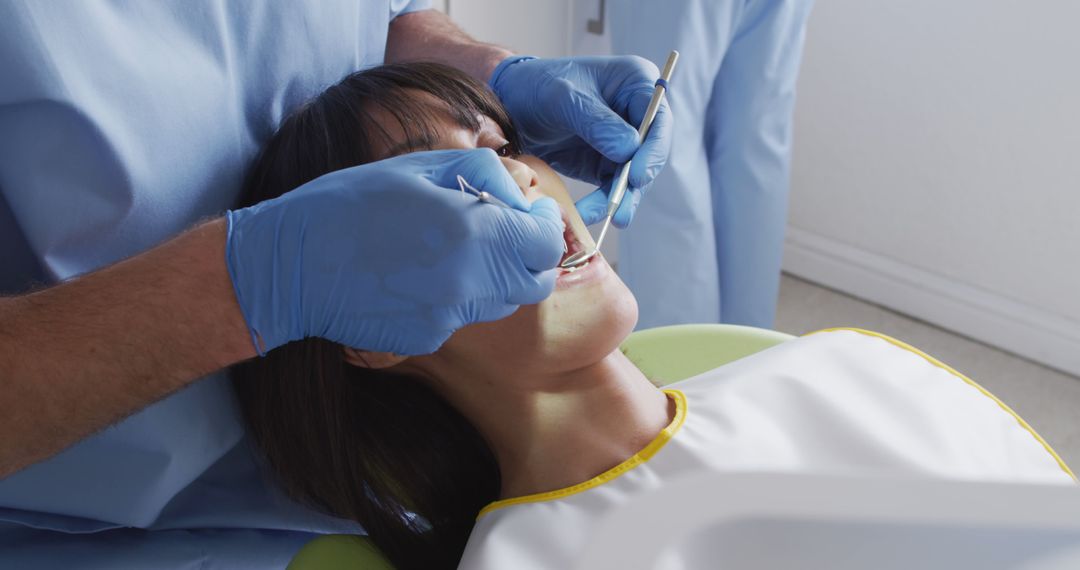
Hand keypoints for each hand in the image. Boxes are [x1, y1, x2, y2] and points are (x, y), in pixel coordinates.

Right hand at [225, 148, 564, 354]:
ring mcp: (448, 317)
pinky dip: (452, 297)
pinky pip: (459, 318)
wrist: (290, 266)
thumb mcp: (418, 167)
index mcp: (474, 232)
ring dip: (491, 277)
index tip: (533, 212)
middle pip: (532, 283)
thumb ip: (482, 175)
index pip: (545, 244)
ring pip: (498, 301)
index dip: (545, 225)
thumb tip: (520, 197)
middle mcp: (469, 282)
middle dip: (527, 257)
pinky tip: (414, 276)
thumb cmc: (349, 205)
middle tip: (503, 232)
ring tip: (447, 249)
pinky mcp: (426, 339)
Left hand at [489, 55, 672, 226]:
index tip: (638, 176)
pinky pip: (610, 186)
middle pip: (650, 153)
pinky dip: (601, 202)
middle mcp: (635, 113)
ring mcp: (622, 141)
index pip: (658, 119)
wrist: (510, 102)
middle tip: (622, 209)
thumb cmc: (538, 85)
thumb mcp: (565, 98)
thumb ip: (598, 123)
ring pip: (632, 176)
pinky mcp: (605, 163)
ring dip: (620, 199)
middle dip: (635, 183)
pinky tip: (589, 214)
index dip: (653, 150)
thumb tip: (630, 150)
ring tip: (609, 219)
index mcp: (635, 83)